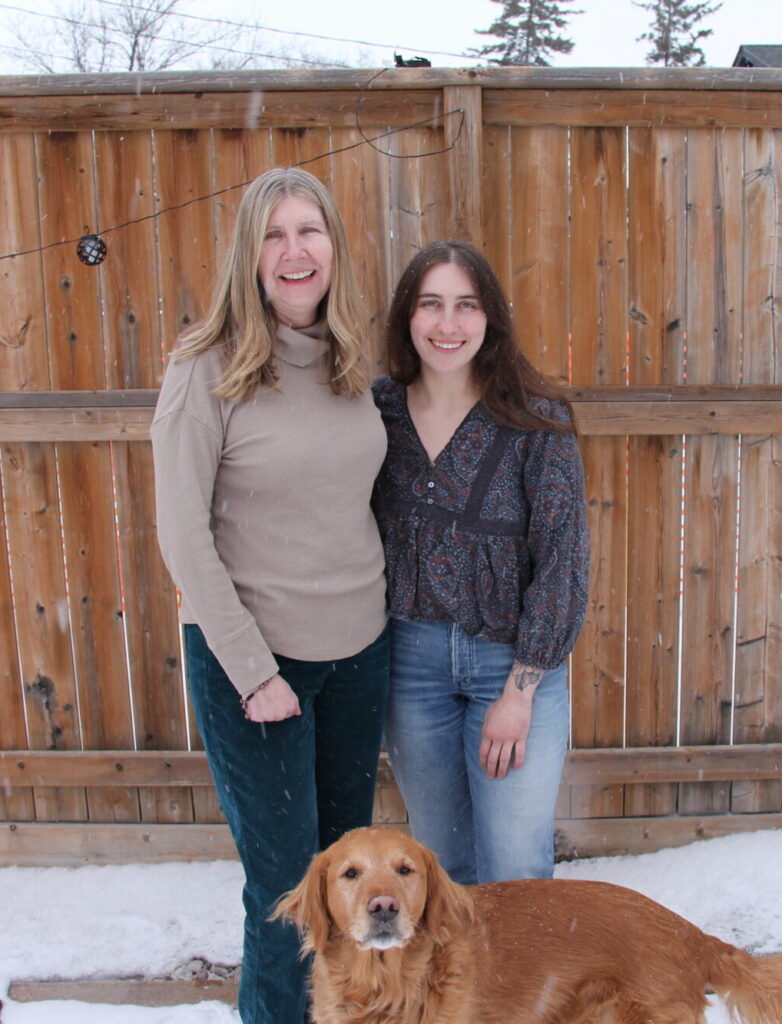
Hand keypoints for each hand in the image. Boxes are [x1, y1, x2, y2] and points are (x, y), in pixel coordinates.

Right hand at [243, 674, 300, 722]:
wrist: (261, 679)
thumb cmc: (274, 683)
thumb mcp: (289, 691)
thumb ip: (294, 704)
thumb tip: (298, 712)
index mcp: (290, 708)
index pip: (289, 714)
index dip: (283, 706)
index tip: (278, 699)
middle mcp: (281, 715)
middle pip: (278, 717)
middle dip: (275, 710)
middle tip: (270, 698)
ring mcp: (270, 717)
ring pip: (268, 717)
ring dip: (265, 711)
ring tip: (263, 699)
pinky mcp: (259, 717)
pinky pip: (258, 717)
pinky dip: (257, 712)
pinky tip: (257, 702)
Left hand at [479, 664, 541, 779]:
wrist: (515, 699)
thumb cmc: (501, 705)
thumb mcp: (488, 715)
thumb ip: (486, 728)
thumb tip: (484, 738)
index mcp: (488, 733)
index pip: (483, 752)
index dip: (482, 762)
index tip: (483, 768)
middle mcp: (498, 737)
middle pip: (493, 758)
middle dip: (491, 769)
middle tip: (491, 777)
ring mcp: (510, 738)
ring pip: (505, 758)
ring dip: (502, 769)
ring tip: (501, 777)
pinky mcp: (521, 737)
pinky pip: (519, 753)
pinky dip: (518, 762)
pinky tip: (516, 768)